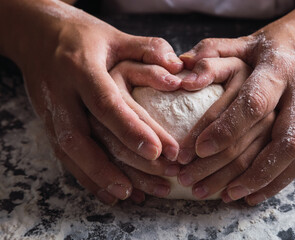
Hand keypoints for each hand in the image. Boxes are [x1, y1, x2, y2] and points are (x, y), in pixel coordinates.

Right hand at [1, 0, 183, 203]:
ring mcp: (51, 112)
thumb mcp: (114, 36)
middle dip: (114, 166)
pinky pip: (64, 157)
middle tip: (155, 184)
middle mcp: (61, 94)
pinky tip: (109, 193)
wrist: (38, 37)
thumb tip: (179, 70)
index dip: (130, 128)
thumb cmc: (82, 36)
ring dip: (101, 179)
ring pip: (71, 154)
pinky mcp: (49, 124)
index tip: (159, 151)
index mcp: (80, 68)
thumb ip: (147, 49)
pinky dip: (86, 178)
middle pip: (81, 138)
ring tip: (134, 196)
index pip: (105, 102)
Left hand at [179, 0, 294, 203]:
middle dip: (233, 166)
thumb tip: (183, 69)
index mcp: (279, 66)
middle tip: (197, 183)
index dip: (225, 129)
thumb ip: (214, 51)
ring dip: (258, 181)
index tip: (197, 150)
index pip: (253, 103)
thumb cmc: (283, 41)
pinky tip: (254, 194)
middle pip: (274, 139)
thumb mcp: (249, 40)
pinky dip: (279, 180)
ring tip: (224, 196)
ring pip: (292, 154)